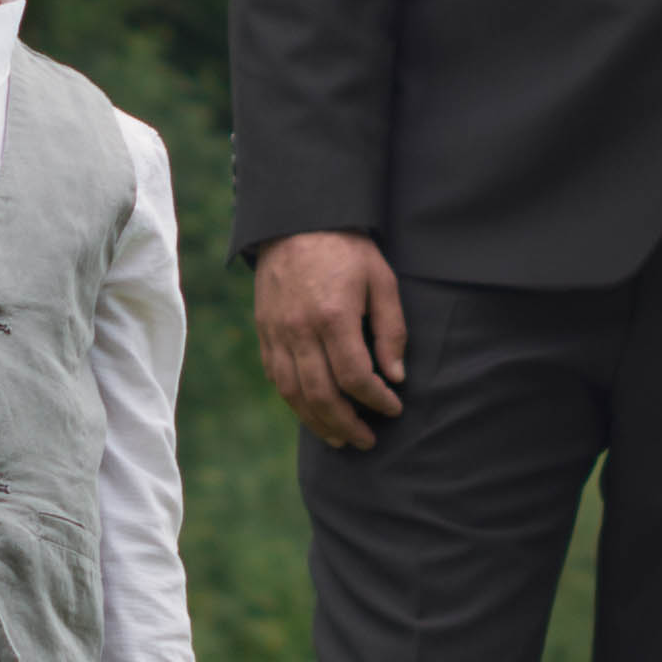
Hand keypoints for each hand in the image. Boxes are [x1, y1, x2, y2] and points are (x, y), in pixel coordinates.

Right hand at [250, 232, 407, 452]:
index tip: (394, 408)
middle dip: (347, 425)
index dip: (377, 400)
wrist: (296, 220)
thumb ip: (391, 331)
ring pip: (294, 394)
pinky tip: (313, 412)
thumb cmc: (347, 248)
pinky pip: (276, 378)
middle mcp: (300, 330)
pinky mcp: (264, 332)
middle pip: (321, 395)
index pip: (355, 377)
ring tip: (340, 438)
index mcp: (333, 316)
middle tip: (368, 440)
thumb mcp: (381, 280)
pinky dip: (295, 402)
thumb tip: (396, 377)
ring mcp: (277, 333)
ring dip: (318, 423)